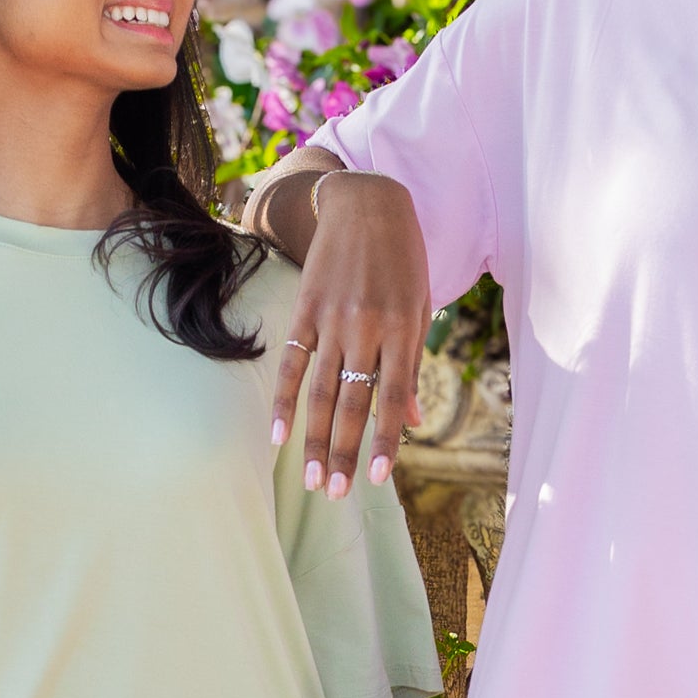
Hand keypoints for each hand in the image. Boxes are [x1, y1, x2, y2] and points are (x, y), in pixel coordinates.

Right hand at [269, 170, 431, 499]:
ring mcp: (331, 321)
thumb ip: (412, 365)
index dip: (386, 441)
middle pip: (351, 403)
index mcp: (401, 331)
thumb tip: (411, 421)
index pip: (392, 399)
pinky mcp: (305, 310)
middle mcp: (365, 330)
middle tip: (335, 493)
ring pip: (319, 391)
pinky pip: (291, 362)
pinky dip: (283, 399)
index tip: (379, 479)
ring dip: (314, 439)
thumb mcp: (419, 308)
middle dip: (343, 452)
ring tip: (312, 479)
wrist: (366, 203)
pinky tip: (278, 433)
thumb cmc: (403, 259)